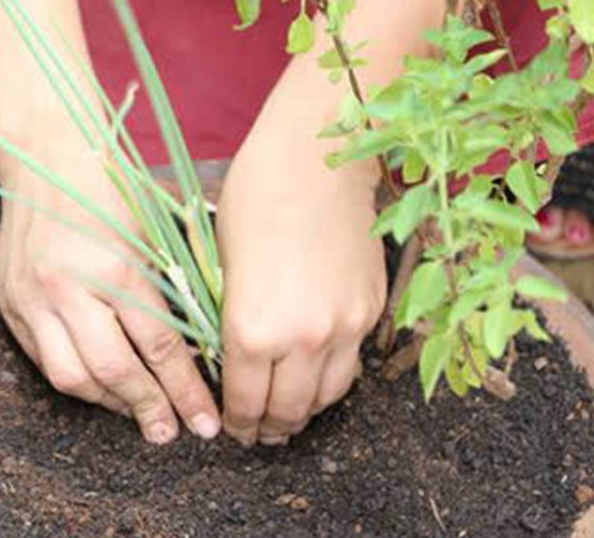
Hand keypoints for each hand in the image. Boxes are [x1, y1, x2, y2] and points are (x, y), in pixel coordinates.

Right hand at [0, 122, 220, 443]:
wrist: (44, 157)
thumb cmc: (111, 190)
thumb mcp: (150, 235)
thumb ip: (166, 293)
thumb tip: (197, 352)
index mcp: (115, 267)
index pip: (158, 347)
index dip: (186, 390)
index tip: (207, 421)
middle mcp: (69, 288)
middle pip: (113, 371)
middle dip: (148, 409)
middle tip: (172, 433)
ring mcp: (34, 299)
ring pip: (72, 377)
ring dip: (110, 404)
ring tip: (138, 414)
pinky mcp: (11, 304)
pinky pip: (44, 361)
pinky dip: (77, 381)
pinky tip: (101, 388)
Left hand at [216, 138, 385, 446]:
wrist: (318, 159)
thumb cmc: (255, 198)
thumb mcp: (221, 264)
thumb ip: (229, 319)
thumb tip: (230, 355)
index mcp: (252, 328)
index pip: (245, 401)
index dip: (236, 423)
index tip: (232, 430)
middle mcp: (302, 338)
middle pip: (289, 410)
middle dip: (270, 429)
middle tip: (259, 435)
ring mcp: (344, 326)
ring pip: (327, 396)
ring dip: (305, 413)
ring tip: (289, 417)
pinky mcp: (372, 309)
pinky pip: (352, 363)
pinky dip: (332, 379)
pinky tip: (317, 377)